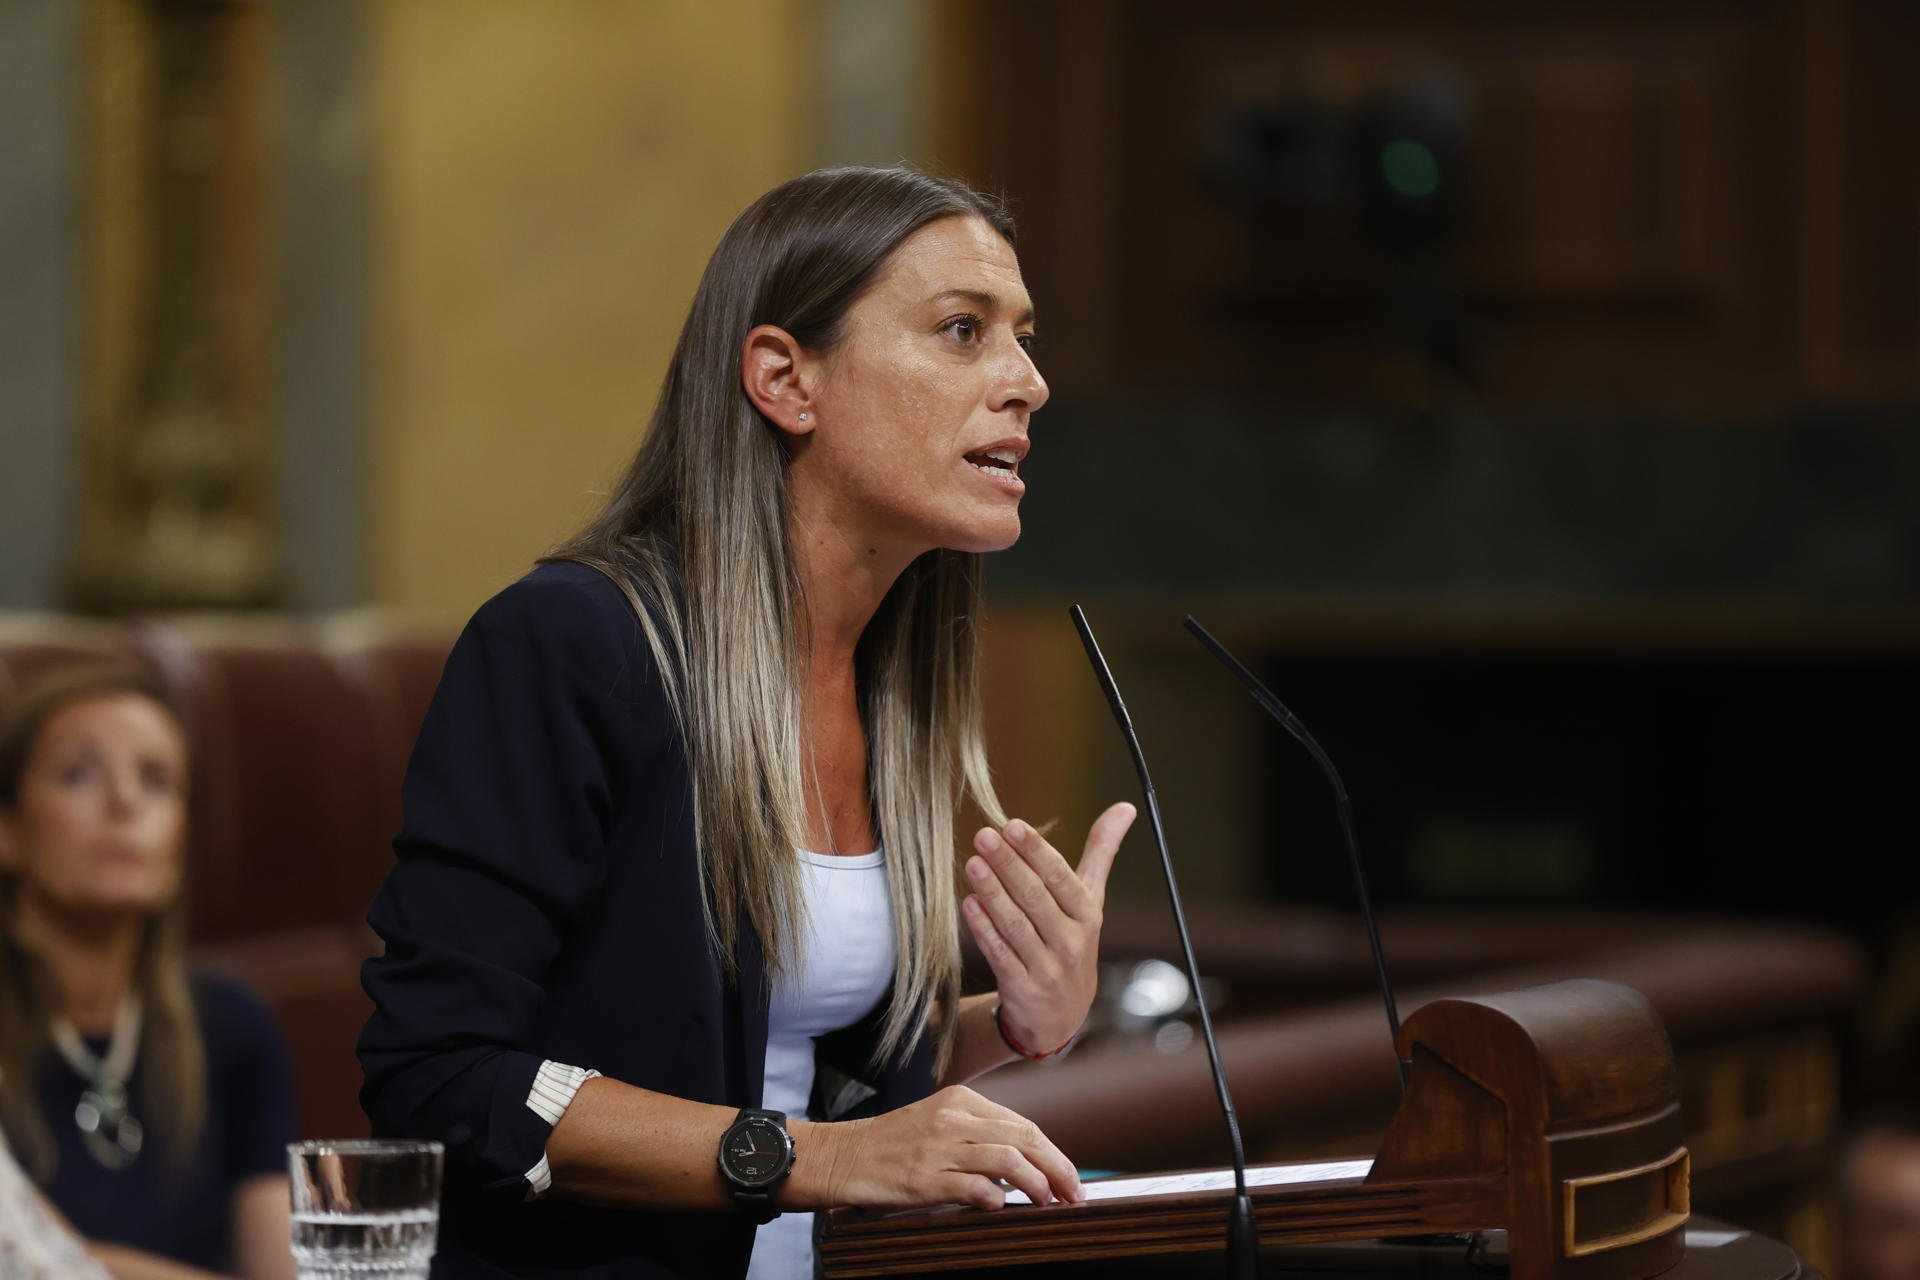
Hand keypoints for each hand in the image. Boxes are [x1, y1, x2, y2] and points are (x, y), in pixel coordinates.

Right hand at [793, 1086, 1080, 1209]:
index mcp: (961, 1101)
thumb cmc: (890, 1145)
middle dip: (1058, 1168)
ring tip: (1050, 1204)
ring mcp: (940, 1148)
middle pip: (1025, 1138)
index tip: (1069, 1176)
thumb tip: (1022, 1164)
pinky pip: (976, 1187)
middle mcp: (954, 1119)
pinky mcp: (926, 1178)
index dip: (1053, 1152)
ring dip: (1039, 1185)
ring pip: (1009, 1160)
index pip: (1024, 1124)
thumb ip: (976, 1134)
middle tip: (1074, 1194)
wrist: (842, 1157)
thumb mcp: (937, 1123)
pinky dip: (998, 1199)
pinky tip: (1005, 1209)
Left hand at [962, 803, 1136, 1055]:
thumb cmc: (1072, 939)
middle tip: (983, 836)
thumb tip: (1125, 807)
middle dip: (1009, 865)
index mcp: (1088, 914)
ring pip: (1017, 926)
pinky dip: (985, 930)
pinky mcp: (1023, 988)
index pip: (1061, 878)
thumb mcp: (1092, 899)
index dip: (1037, 852)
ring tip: (972, 864)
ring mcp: (1048, 968)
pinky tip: (969, 904)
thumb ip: (1102, 852)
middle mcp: (1072, 941)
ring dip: (993, 894)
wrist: (1061, 1015)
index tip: (1012, 825)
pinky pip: (1001, 955)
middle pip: (1036, 898)